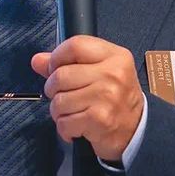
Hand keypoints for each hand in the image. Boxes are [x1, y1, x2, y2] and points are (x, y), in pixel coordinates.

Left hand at [30, 36, 143, 161]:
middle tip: (63, 96)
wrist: (136, 130)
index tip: (55, 69)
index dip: (57, 57)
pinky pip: (64, 122)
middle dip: (53, 89)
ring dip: (58, 111)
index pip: (75, 45)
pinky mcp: (100, 120)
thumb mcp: (99, 72)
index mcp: (114, 56)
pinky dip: (65, 129)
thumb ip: (68, 63)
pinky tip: (77, 127)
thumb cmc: (114, 97)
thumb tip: (37, 60)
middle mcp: (113, 74)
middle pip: (61, 75)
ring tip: (72, 113)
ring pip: (59, 101)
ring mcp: (107, 97)